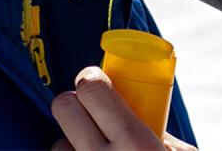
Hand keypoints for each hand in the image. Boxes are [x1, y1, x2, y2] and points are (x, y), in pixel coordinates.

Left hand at [50, 67, 196, 150]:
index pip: (93, 89)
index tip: (96, 79)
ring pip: (58, 143)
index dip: (91, 78)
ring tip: (95, 148)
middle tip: (90, 107)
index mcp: (135, 143)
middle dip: (74, 102)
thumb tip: (143, 111)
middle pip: (64, 107)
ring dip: (72, 142)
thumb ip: (163, 131)